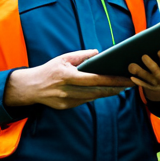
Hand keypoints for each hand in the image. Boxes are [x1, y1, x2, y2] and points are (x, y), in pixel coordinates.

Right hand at [4, 49, 135, 109]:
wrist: (30, 87)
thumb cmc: (49, 70)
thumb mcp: (63, 58)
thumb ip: (82, 55)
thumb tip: (99, 53)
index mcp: (67, 76)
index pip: (95, 79)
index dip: (112, 80)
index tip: (125, 79)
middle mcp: (67, 90)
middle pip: (97, 92)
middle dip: (114, 89)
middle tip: (129, 84)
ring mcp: (66, 101)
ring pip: (92, 98)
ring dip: (107, 93)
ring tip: (120, 87)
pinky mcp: (65, 107)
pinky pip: (84, 101)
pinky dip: (94, 96)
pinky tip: (103, 91)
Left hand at [128, 50, 159, 101]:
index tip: (159, 51)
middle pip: (158, 74)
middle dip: (151, 66)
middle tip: (144, 56)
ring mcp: (157, 85)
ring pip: (148, 79)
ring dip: (140, 72)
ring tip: (132, 65)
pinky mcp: (149, 88)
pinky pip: (143, 85)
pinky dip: (137, 82)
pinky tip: (132, 77)